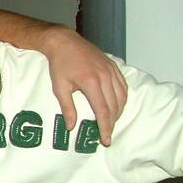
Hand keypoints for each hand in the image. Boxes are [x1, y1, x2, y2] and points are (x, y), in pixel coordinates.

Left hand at [43, 26, 126, 145]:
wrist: (64, 42)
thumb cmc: (59, 65)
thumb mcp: (59, 87)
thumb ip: (67, 108)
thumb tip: (71, 126)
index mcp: (91, 83)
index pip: (103, 111)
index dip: (105, 127)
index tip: (105, 140)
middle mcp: (105, 76)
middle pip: (115, 106)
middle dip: (112, 123)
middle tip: (107, 136)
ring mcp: (111, 70)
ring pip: (122, 96)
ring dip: (118, 112)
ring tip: (111, 123)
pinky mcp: (113, 66)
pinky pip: (123, 85)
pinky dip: (122, 98)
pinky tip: (117, 106)